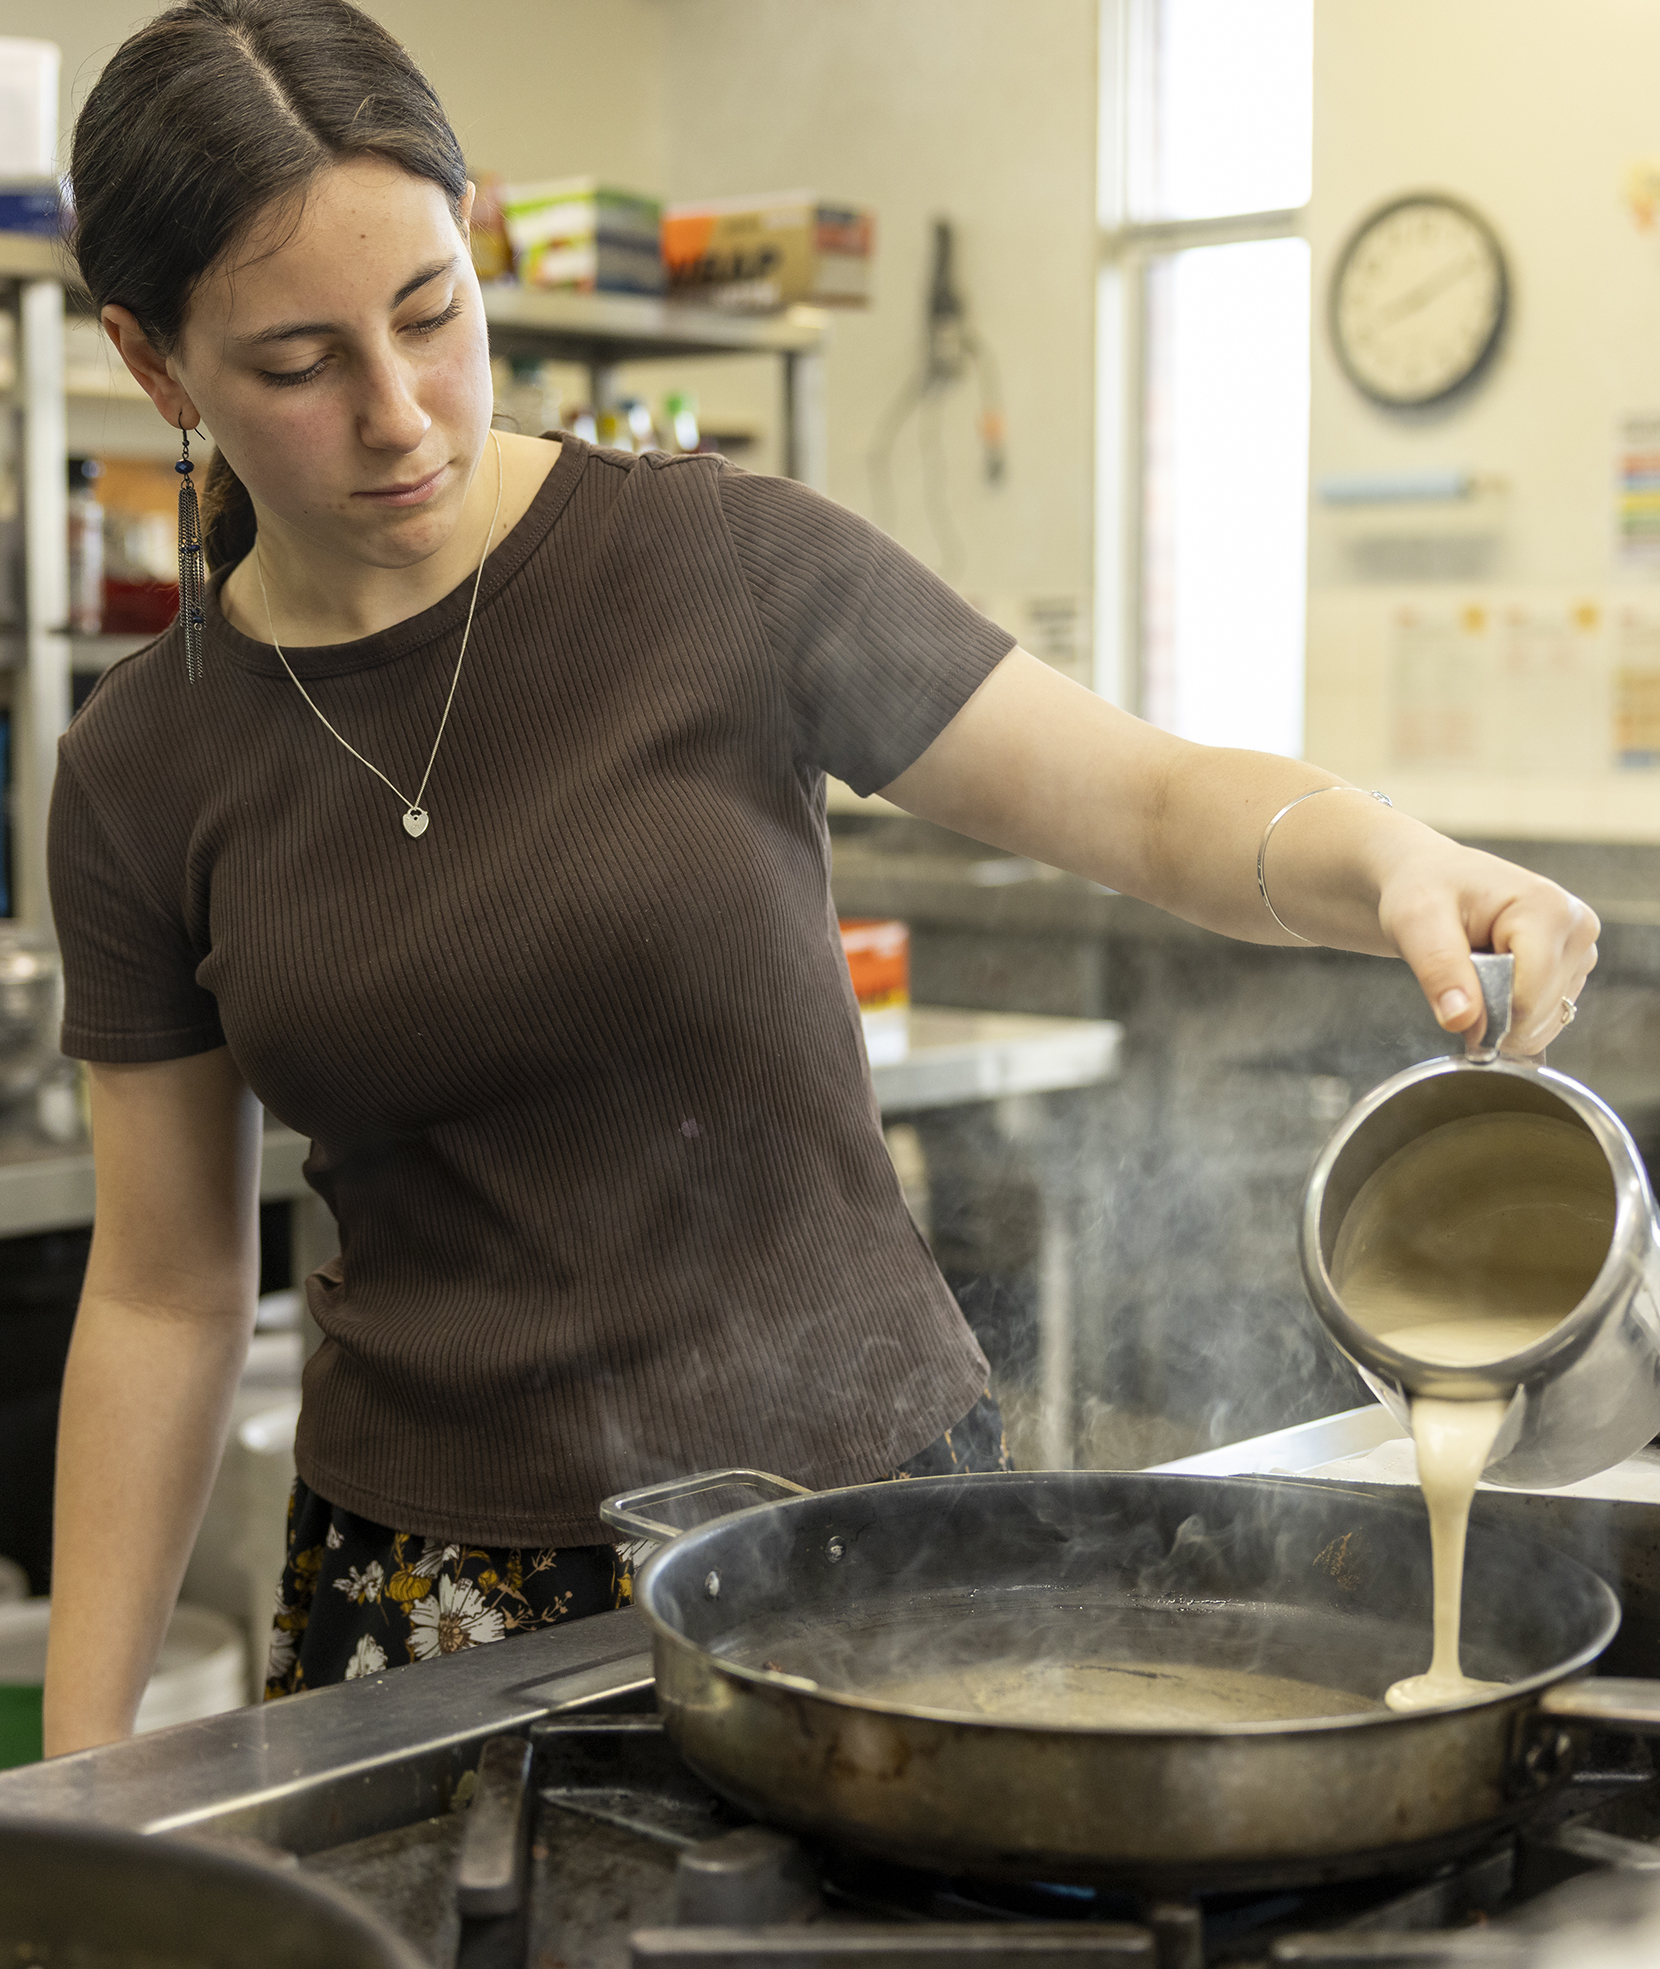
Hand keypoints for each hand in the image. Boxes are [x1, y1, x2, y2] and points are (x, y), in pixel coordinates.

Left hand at [1374, 840, 1598, 1054]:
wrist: (1430, 877)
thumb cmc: (1424, 887)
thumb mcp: (1416, 922)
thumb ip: (1439, 970)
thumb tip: (1461, 1020)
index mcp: (1548, 909)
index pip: (1528, 998)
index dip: (1485, 1016)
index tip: (1450, 1000)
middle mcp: (1576, 928)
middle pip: (1538, 1013)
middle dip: (1490, 1014)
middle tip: (1457, 977)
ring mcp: (1578, 951)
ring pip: (1543, 1022)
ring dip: (1500, 1016)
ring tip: (1474, 972)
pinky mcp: (1571, 969)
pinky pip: (1545, 1020)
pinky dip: (1511, 1018)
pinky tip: (1490, 982)